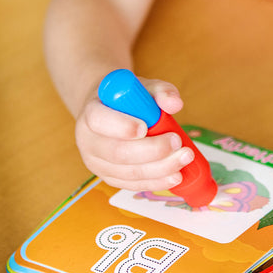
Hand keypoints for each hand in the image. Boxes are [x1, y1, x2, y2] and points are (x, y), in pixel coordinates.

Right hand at [75, 77, 193, 190]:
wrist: (111, 113)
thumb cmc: (127, 100)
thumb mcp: (143, 88)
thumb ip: (160, 91)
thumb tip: (174, 104)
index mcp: (91, 113)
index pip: (98, 120)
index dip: (122, 126)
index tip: (145, 127)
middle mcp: (88, 141)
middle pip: (117, 152)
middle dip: (152, 151)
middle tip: (177, 142)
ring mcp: (97, 163)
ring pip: (128, 173)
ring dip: (160, 169)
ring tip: (184, 158)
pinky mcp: (109, 177)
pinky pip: (132, 184)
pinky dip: (156, 181)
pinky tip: (174, 176)